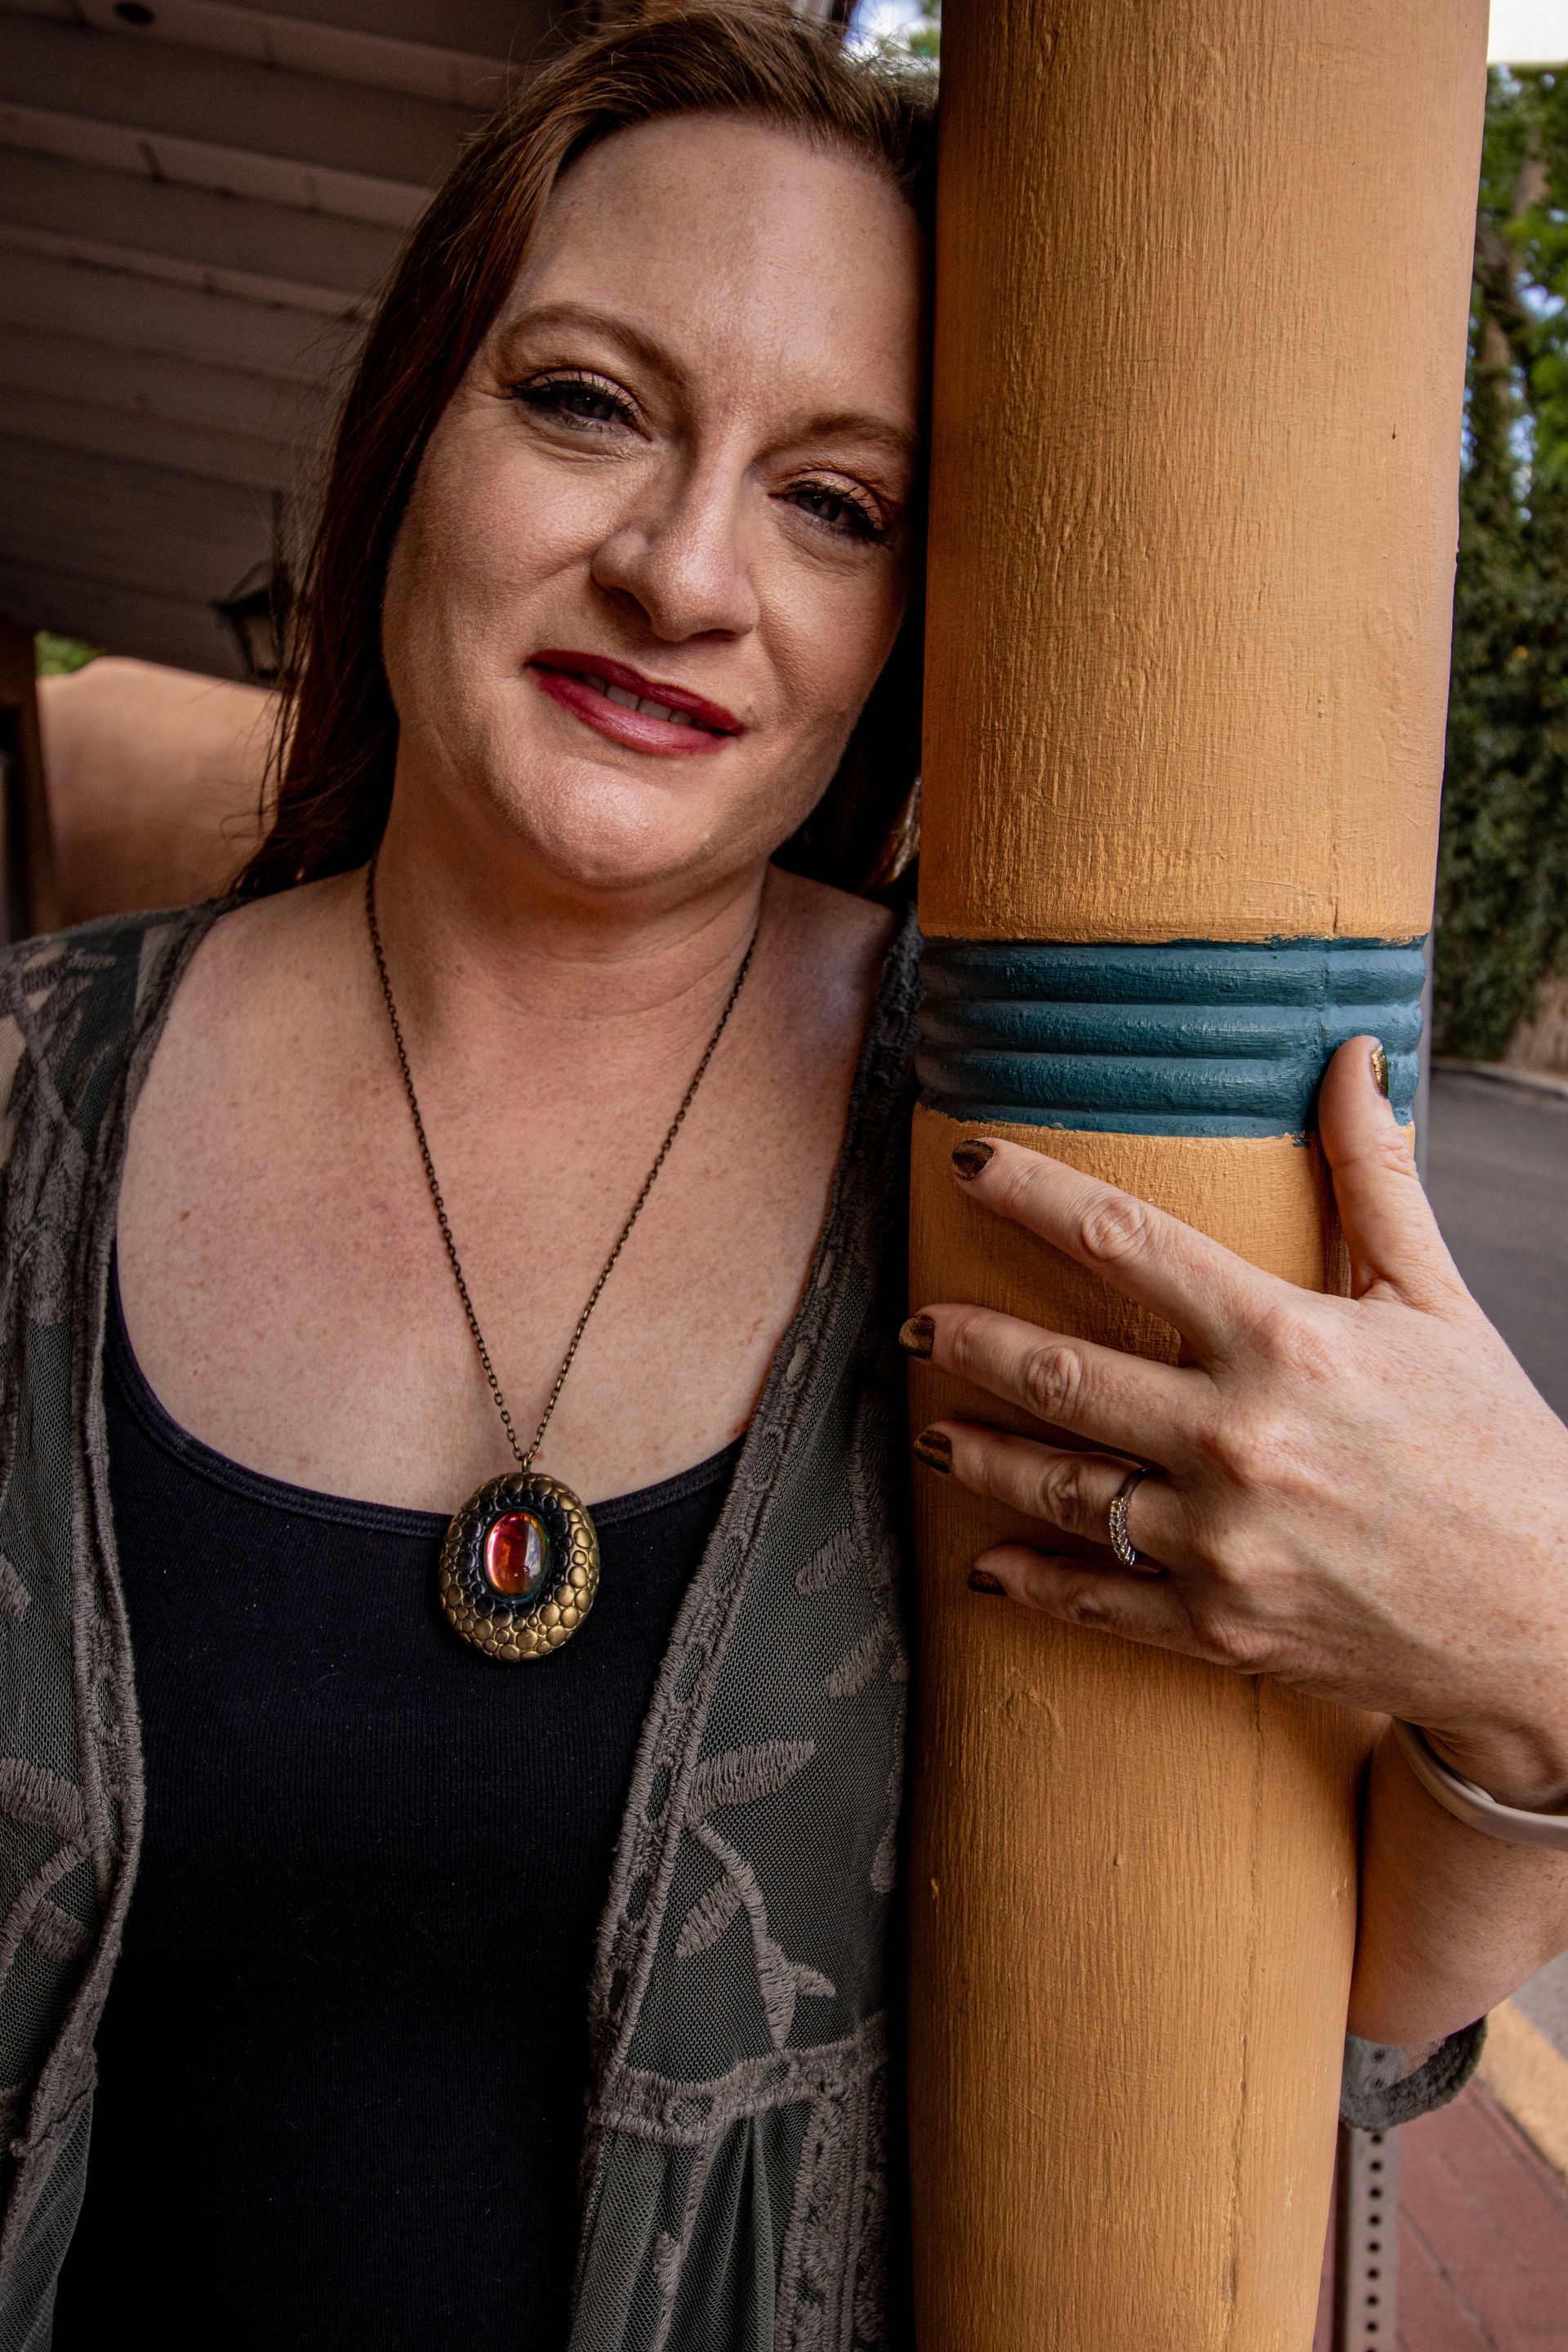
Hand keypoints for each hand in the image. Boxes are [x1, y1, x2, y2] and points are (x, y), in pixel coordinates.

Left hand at [907, 1039, 1567, 1811]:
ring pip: (1060, 1488)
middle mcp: (1240, 1440)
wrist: (1554, 1620)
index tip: (967, 1160)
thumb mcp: (1438, 1302)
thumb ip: (1376, 1178)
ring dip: (979, 1457)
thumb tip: (1351, 1055)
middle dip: (969, 1342)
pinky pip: (1096, 1599)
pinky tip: (983, 1565)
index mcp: (1288, 1342)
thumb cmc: (1497, 1447)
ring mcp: (1223, 1543)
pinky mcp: (1222, 1629)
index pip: (1126, 1241)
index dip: (1031, 1192)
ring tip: (930, 1432)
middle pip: (1061, 1373)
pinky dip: (1030, 1582)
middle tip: (913, 1325)